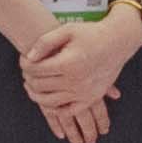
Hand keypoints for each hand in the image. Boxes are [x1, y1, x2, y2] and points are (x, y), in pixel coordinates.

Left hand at [23, 2, 134, 142]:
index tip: (23, 59)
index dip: (24, 64)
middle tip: (26, 71)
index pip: (36, 69)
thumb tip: (29, 58)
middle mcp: (76, 81)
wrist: (118, 41)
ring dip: (35, 95)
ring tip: (32, 86)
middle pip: (39, 86)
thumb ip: (45, 42)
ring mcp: (83, 93)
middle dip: (28, 78)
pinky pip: (67, 112)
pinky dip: (54, 108)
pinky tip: (48, 99)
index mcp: (68, 63)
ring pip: (49, 102)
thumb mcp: (67, 30)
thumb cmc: (91, 33)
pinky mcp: (90, 99)